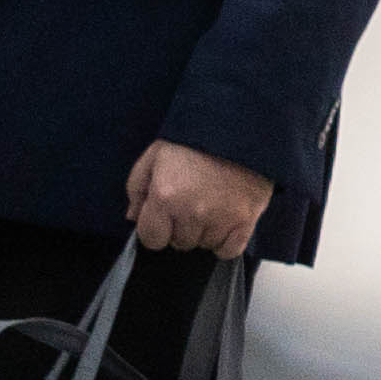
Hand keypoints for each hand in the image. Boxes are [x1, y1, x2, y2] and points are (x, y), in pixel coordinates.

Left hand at [126, 139, 276, 259]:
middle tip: (191, 202)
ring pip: (204, 245)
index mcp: (165, 196)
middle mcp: (192, 213)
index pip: (152, 239)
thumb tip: (134, 217)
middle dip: (181, 227)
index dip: (156, 228)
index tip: (165, 214)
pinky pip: (229, 251)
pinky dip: (225, 242)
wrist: (239, 129)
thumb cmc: (193, 141)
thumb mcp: (154, 156)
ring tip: (211, 206)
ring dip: (204, 232)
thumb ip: (137, 188)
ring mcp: (221, 219)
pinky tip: (224, 223)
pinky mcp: (246, 221)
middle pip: (180, 243)